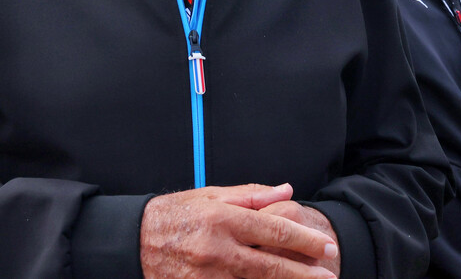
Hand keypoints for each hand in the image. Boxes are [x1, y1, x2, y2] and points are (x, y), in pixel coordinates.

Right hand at [140, 183, 337, 278]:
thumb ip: (252, 195)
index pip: (274, 230)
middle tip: (328, 276)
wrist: (132, 241)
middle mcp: (217, 247)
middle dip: (304, 273)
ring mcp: (207, 274)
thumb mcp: (211, 194)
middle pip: (271, 265)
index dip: (305, 240)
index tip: (326, 246)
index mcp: (223, 217)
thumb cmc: (174, 214)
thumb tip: (287, 191)